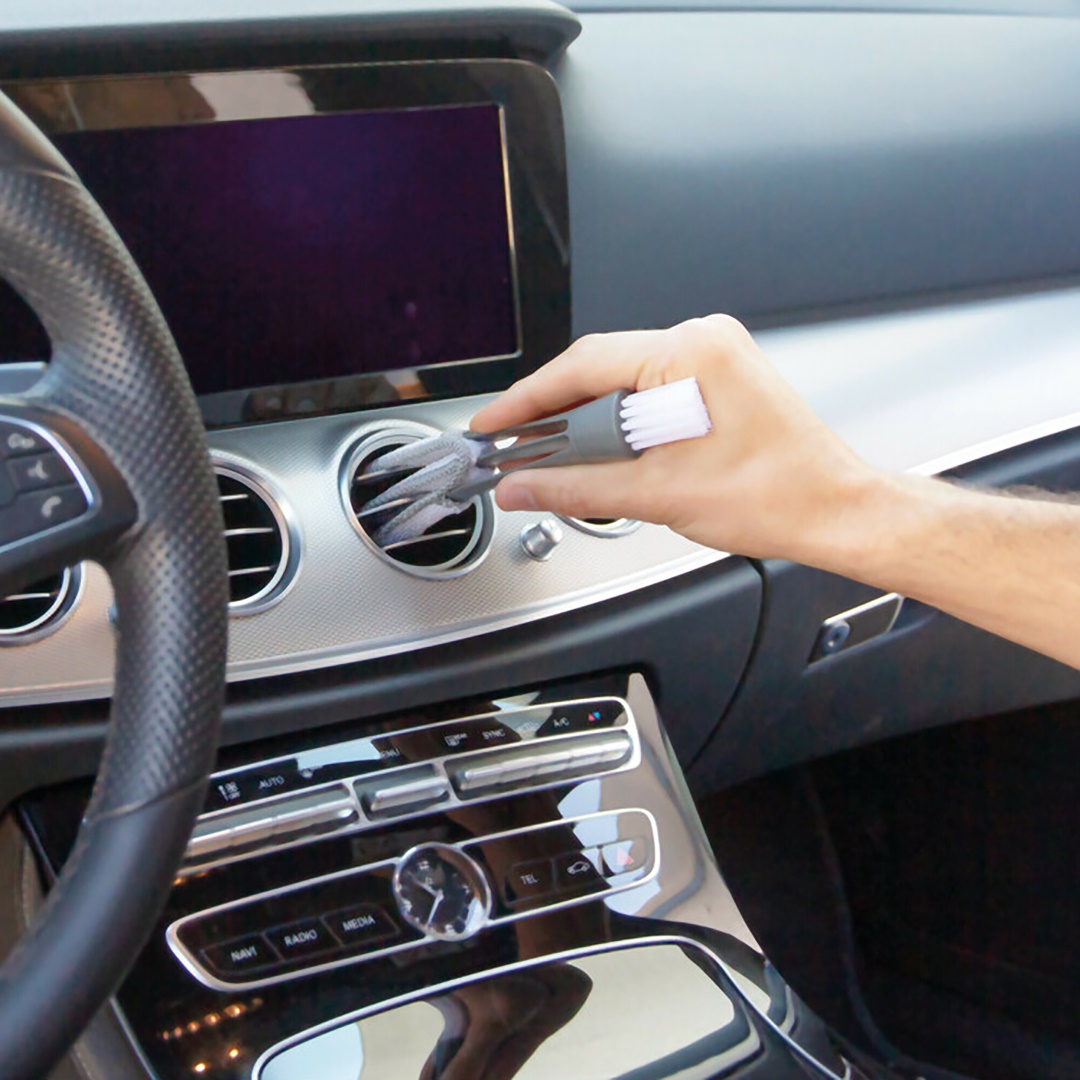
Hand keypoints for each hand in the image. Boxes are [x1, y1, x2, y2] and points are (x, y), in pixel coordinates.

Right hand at [471, 315, 875, 565]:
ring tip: (547, 451)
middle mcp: (703, 342)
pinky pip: (649, 388)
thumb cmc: (776, 496)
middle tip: (511, 446)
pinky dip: (617, 418)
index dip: (527, 400)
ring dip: (584, 416)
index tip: (494, 425)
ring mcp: (713, 357)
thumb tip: (524, 486)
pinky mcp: (717, 379)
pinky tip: (596, 444)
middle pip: (599, 367)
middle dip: (551, 410)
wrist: (831, 512)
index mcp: (691, 353)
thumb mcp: (658, 495)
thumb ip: (576, 488)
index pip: (583, 365)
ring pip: (623, 379)